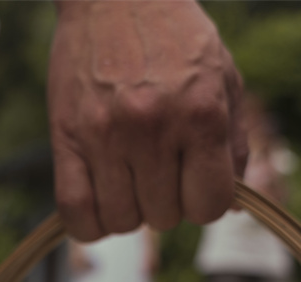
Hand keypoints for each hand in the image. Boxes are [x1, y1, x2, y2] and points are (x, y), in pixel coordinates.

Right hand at [48, 0, 247, 241]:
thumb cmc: (176, 37)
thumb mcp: (224, 79)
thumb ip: (234, 144)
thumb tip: (231, 206)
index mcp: (200, 115)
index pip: (209, 207)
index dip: (204, 203)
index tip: (194, 185)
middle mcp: (153, 128)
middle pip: (164, 217)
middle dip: (167, 202)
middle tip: (159, 170)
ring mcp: (105, 134)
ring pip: (121, 220)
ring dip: (130, 211)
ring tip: (130, 179)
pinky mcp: (66, 136)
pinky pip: (75, 209)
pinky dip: (89, 225)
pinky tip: (101, 204)